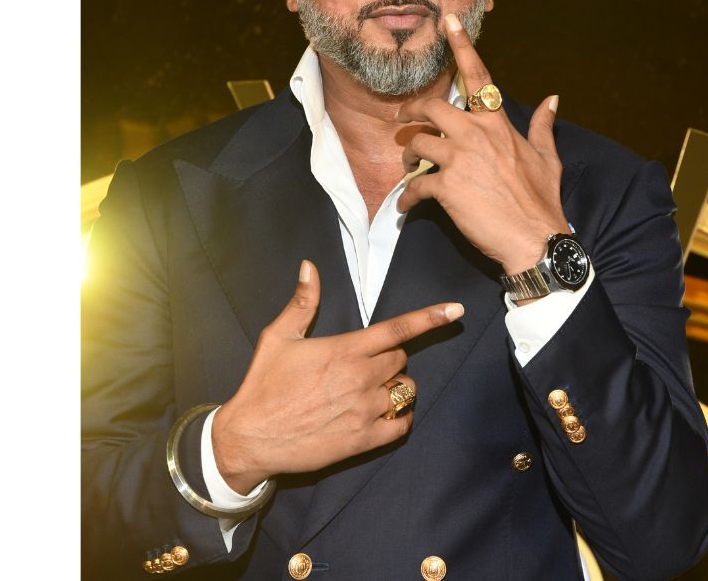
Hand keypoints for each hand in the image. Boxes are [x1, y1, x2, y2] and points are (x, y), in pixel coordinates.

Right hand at [211, 260, 463, 494]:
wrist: (251, 438)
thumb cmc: (264, 385)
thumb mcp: (278, 338)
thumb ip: (302, 302)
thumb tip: (310, 267)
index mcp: (345, 350)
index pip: (398, 329)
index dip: (430, 317)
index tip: (456, 310)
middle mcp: (361, 378)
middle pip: (401, 359)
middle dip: (390, 358)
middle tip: (362, 365)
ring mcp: (366, 411)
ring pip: (405, 390)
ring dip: (395, 387)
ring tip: (369, 390)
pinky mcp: (364, 440)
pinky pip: (401, 425)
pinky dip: (398, 418)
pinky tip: (381, 415)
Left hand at [396, 13, 568, 273]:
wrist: (535, 239)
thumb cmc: (541, 201)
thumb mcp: (548, 159)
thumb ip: (542, 126)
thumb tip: (553, 99)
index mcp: (498, 124)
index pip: (479, 77)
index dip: (462, 47)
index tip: (448, 22)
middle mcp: (476, 135)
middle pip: (432, 108)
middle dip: (414, 115)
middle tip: (405, 125)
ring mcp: (460, 160)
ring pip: (418, 143)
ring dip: (408, 157)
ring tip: (409, 169)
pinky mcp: (446, 187)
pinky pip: (415, 185)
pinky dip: (407, 198)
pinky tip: (407, 207)